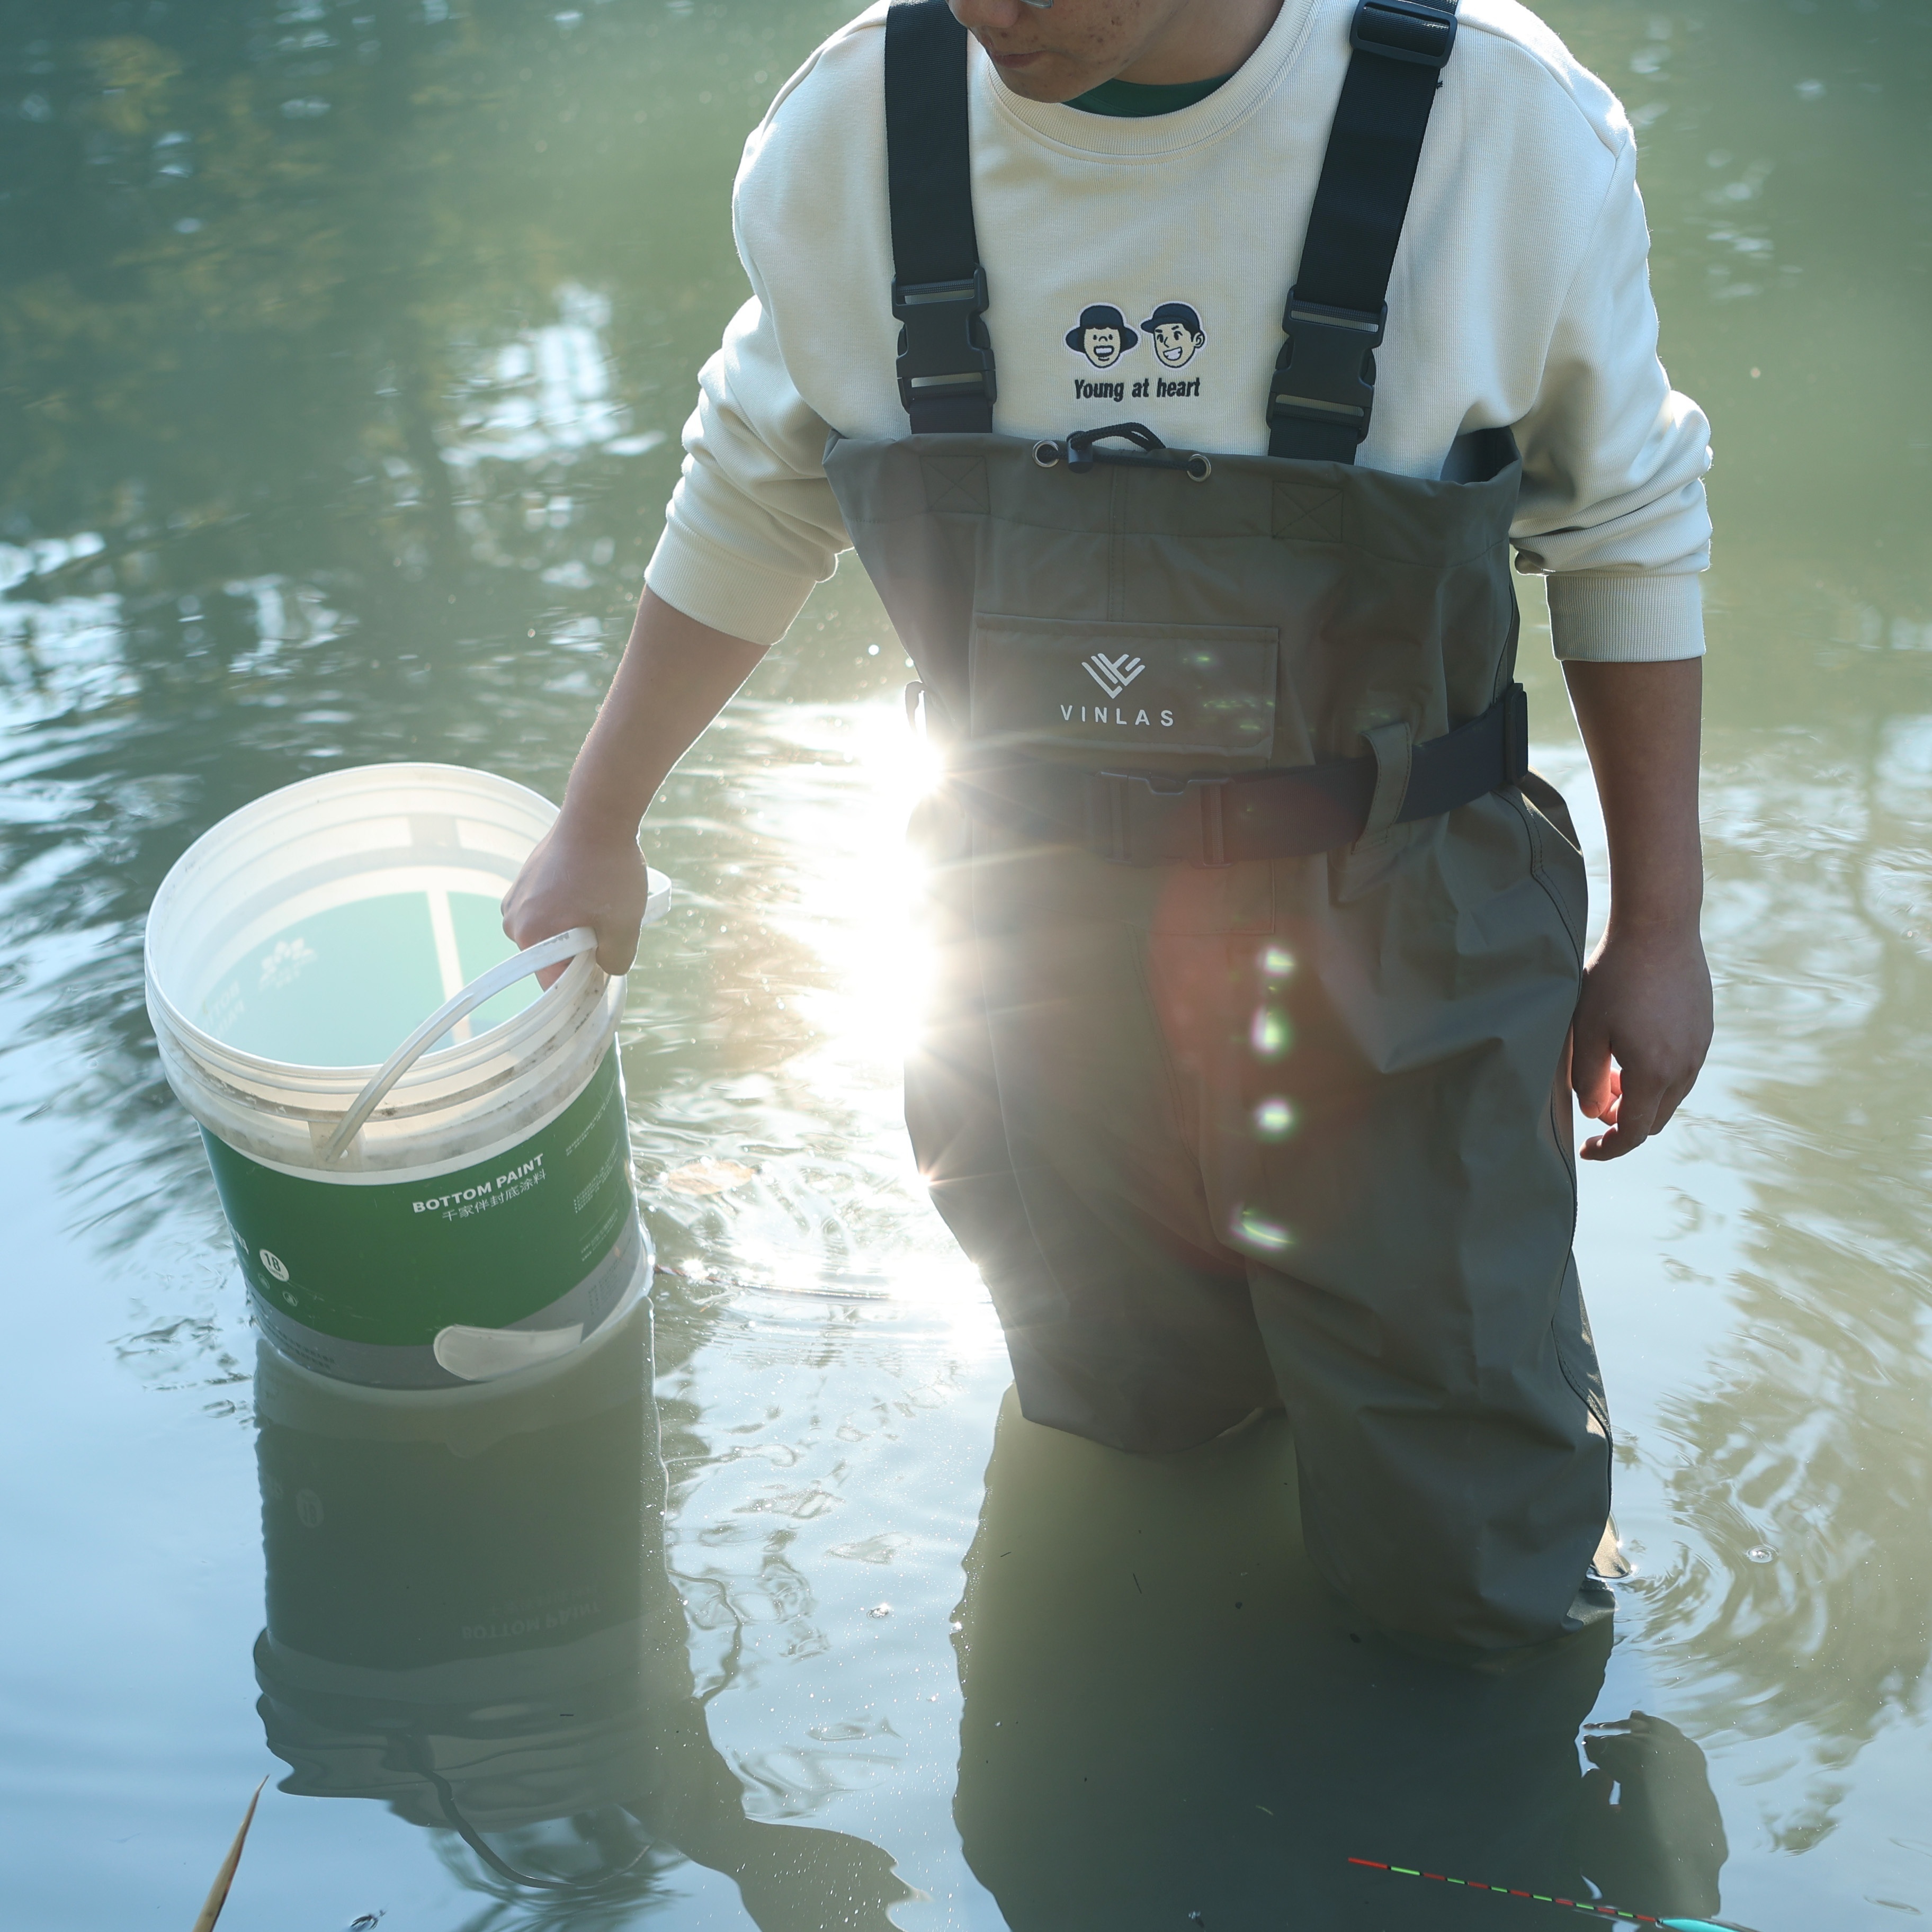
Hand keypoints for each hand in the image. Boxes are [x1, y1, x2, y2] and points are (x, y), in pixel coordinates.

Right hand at [501, 812, 649, 982]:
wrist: (599, 814)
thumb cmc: (610, 870)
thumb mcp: (625, 927)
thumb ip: (615, 962)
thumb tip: (604, 970)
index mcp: (531, 935)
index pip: (554, 984)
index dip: (582, 986)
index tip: (604, 973)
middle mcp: (513, 919)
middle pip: (552, 958)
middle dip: (581, 953)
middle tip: (610, 930)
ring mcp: (516, 898)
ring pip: (551, 934)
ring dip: (576, 929)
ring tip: (602, 903)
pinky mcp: (524, 881)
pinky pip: (547, 911)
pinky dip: (568, 909)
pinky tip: (591, 888)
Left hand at [1570, 922, 1710, 1160]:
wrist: (1659, 929)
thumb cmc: (1614, 977)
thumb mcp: (1586, 1030)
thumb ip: (1585, 1078)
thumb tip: (1593, 1113)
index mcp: (1653, 1073)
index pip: (1633, 1131)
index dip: (1609, 1148)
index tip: (1587, 1149)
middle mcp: (1684, 1068)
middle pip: (1654, 1119)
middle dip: (1622, 1122)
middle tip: (1593, 1106)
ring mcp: (1699, 1049)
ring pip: (1670, 1096)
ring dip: (1640, 1098)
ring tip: (1608, 1074)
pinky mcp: (1704, 1030)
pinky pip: (1682, 1070)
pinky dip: (1656, 1077)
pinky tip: (1631, 1052)